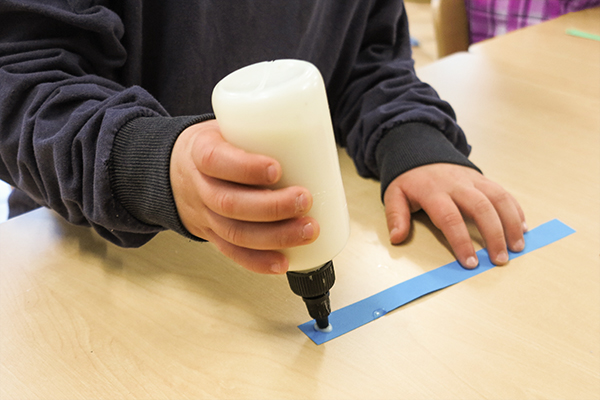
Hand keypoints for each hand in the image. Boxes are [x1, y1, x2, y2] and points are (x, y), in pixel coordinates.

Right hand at [170, 120, 318, 273]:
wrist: (173, 171)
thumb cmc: (214, 146)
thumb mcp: (224, 128)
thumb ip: (257, 131)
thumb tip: (313, 133)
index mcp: (200, 153)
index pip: (215, 161)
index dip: (246, 168)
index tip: (276, 168)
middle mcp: (199, 187)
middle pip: (230, 203)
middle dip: (273, 207)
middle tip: (305, 200)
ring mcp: (204, 215)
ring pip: (235, 233)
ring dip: (275, 236)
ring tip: (308, 230)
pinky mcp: (212, 235)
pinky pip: (232, 253)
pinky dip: (258, 261)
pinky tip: (283, 262)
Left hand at [383, 163, 526, 267]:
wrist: (421, 150)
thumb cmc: (410, 179)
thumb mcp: (394, 194)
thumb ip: (396, 216)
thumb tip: (397, 238)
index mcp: (433, 191)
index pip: (450, 218)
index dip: (462, 241)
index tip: (470, 262)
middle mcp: (457, 184)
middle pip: (481, 208)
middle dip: (493, 235)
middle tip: (500, 259)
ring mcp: (473, 180)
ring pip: (498, 198)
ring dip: (511, 223)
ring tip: (517, 247)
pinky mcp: (483, 178)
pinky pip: (504, 193)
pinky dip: (516, 210)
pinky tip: (523, 227)